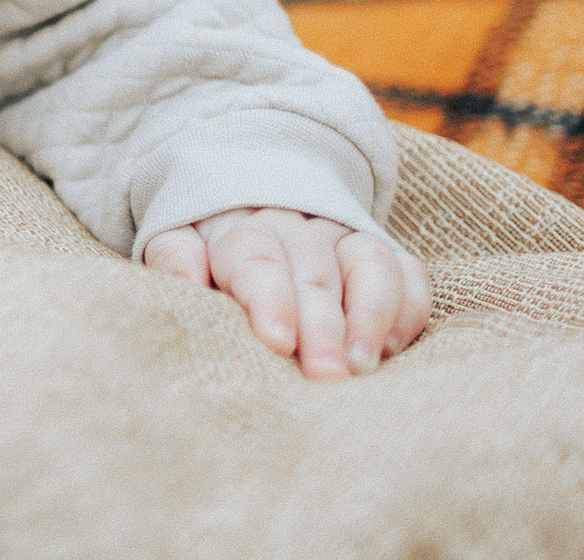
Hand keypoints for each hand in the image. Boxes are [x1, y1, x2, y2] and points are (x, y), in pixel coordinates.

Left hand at [142, 207, 429, 379]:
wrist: (244, 207)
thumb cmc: (206, 255)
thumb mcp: (176, 245)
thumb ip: (176, 258)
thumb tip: (189, 279)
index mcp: (239, 230)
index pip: (255, 257)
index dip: (270, 297)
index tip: (279, 342)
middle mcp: (295, 229)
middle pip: (313, 269)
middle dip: (322, 325)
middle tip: (326, 376)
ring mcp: (342, 238)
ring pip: (367, 261)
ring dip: (370, 313)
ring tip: (363, 366)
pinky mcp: (377, 254)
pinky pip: (406, 270)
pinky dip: (407, 304)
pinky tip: (392, 346)